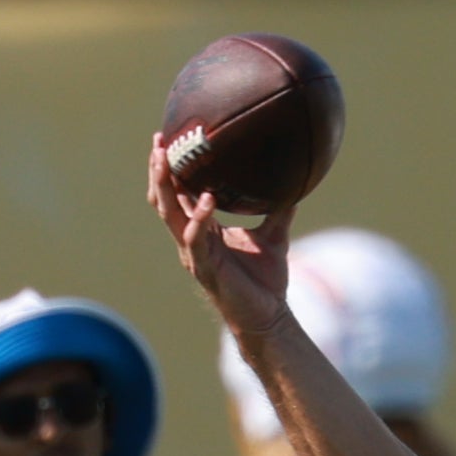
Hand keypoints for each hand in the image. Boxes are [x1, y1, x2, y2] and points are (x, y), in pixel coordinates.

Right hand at [148, 136, 292, 335]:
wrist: (269, 317)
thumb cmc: (265, 281)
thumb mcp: (274, 236)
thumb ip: (280, 211)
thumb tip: (296, 184)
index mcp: (202, 229)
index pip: (178, 193)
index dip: (170, 169)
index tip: (169, 138)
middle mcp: (192, 239)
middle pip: (164, 198)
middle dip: (158, 170)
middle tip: (161, 141)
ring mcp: (194, 253)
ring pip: (170, 214)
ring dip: (165, 187)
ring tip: (167, 160)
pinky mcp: (204, 268)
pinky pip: (195, 239)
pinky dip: (198, 218)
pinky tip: (205, 200)